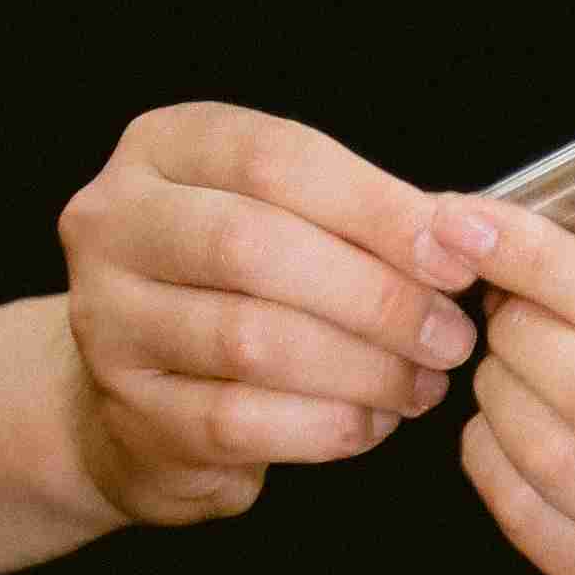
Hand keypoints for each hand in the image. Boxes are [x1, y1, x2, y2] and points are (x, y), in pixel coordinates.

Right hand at [47, 107, 473, 531]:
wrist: (141, 393)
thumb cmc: (236, 286)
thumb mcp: (286, 219)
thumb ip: (364, 215)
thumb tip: (466, 232)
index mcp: (161, 150)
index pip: (275, 159)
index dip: (377, 207)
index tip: (457, 253)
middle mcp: (113, 225)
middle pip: (256, 247)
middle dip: (375, 295)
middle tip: (451, 333)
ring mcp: (107, 323)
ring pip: (252, 340)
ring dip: (362, 366)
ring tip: (423, 381)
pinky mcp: (129, 414)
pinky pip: (242, 421)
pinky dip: (327, 424)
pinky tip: (373, 421)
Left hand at [448, 201, 574, 574]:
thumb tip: (528, 249)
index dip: (547, 264)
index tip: (474, 225)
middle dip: (519, 333)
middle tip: (504, 310)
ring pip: (553, 459)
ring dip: (499, 394)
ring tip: (503, 366)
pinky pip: (529, 520)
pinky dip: (492, 458)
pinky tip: (501, 430)